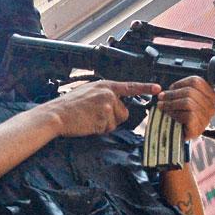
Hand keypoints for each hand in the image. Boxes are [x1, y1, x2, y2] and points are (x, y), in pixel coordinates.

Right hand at [41, 80, 159, 137]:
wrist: (56, 114)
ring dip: (105, 124)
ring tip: (89, 118)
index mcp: (106, 85)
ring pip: (116, 122)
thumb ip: (105, 94)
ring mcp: (107, 105)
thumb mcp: (89, 91)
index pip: (130, 86)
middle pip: (124, 112)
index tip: (158, 88)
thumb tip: (115, 103)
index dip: (146, 87)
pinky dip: (99, 129)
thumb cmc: (69, 105)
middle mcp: (109, 93)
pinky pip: (108, 129)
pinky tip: (88, 123)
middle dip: (113, 118)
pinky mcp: (103, 117)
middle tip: (95, 115)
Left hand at [157, 76, 214, 138]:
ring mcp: (206, 118)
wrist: (179, 135)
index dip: (181, 83)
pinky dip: (175, 114)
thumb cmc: (182, 114)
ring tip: (162, 106)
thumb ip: (182, 89)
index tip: (171, 88)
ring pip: (188, 102)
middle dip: (172, 94)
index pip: (197, 81)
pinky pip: (187, 115)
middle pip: (190, 91)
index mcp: (210, 96)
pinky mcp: (199, 128)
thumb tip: (167, 88)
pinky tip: (169, 115)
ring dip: (171, 103)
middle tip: (161, 97)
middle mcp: (211, 106)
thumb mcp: (184, 98)